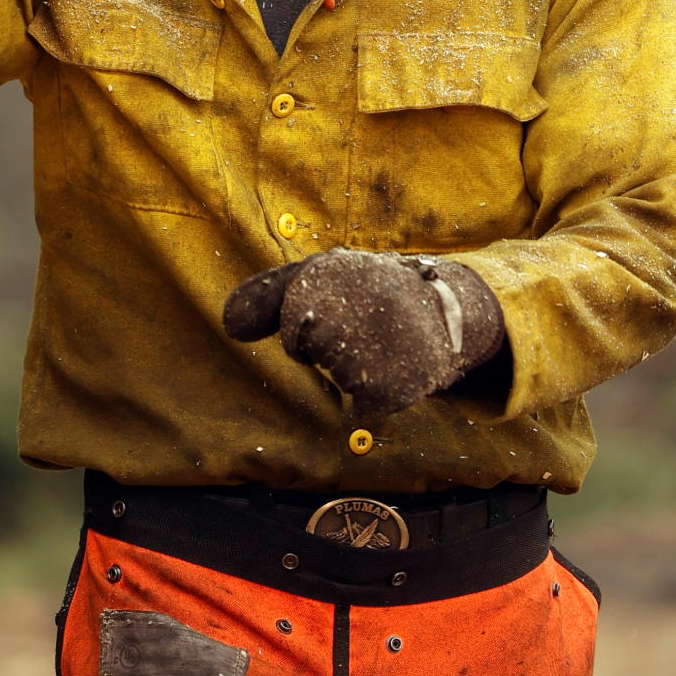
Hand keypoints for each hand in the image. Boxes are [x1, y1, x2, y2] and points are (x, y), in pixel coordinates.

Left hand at [223, 247, 503, 415]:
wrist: (447, 309)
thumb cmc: (367, 296)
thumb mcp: (320, 279)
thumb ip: (269, 297)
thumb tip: (228, 325)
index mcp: (332, 269)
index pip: (293, 324)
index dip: (308, 327)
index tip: (340, 311)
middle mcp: (356, 298)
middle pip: (306, 347)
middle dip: (326, 346)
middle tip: (365, 326)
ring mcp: (376, 342)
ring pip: (335, 374)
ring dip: (355, 368)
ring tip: (385, 342)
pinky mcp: (391, 384)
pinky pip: (361, 407)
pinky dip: (375, 398)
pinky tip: (394, 369)